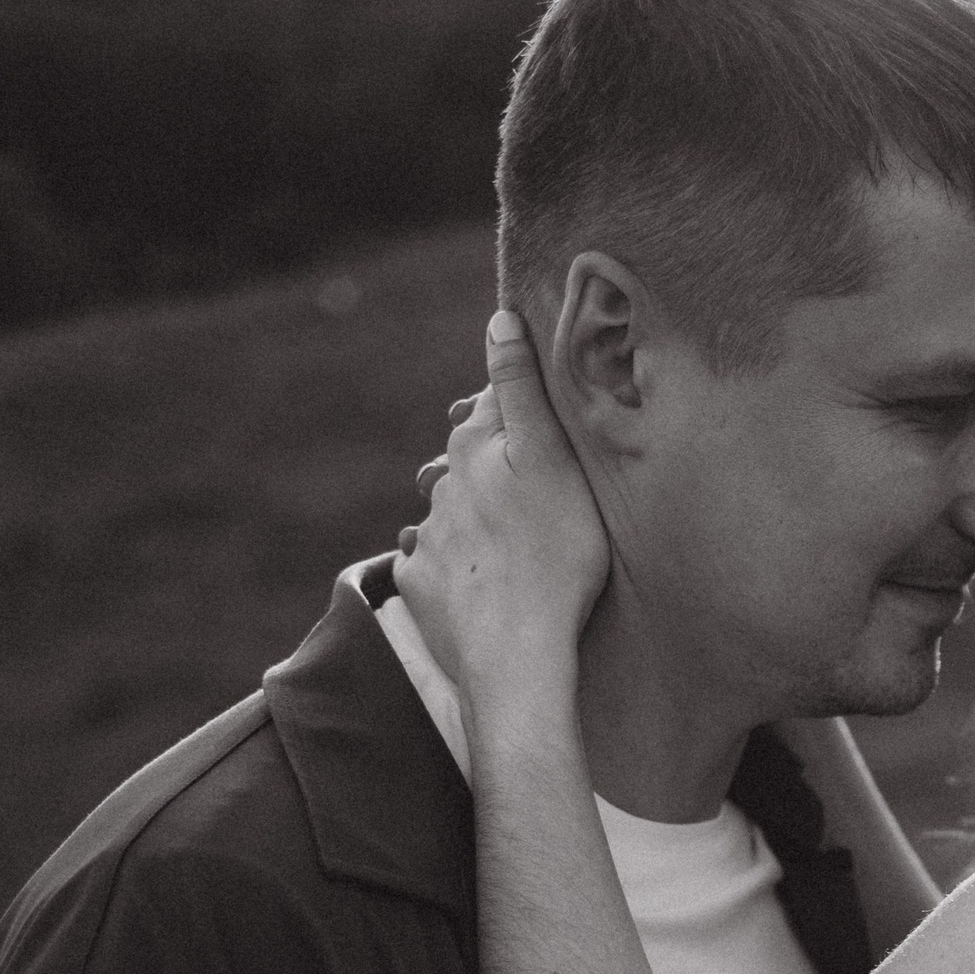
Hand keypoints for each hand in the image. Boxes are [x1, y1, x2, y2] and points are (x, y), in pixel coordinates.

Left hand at [394, 310, 609, 705]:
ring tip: (514, 547)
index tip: (548, 431)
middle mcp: (442, 486)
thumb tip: (497, 318)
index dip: (522, 411)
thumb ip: (521, 388)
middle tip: (539, 497)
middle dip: (496, 468)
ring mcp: (428, 539)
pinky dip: (457, 567)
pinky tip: (486, 584)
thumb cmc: (553, 557)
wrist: (517, 655)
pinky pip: (437, 566)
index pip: (495, 406)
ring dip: (475, 520)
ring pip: (452, 514)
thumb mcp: (552, 460)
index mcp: (475, 448)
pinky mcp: (421, 586)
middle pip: (471, 462)